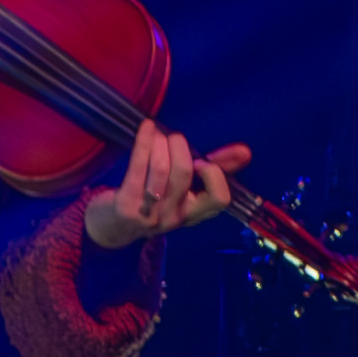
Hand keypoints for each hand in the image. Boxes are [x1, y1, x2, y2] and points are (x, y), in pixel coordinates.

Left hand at [84, 123, 249, 250]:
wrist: (111, 227)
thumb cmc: (154, 200)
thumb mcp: (185, 189)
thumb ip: (215, 169)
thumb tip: (245, 152)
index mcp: (193, 213)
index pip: (219, 199)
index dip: (213, 175)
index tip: (201, 162)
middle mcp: (174, 217)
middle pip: (184, 175)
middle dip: (179, 147)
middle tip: (173, 138)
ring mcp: (149, 214)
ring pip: (160, 169)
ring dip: (160, 143)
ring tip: (157, 133)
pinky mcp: (126, 206)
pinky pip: (137, 168)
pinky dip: (144, 142)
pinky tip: (147, 128)